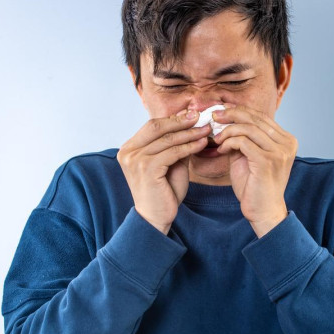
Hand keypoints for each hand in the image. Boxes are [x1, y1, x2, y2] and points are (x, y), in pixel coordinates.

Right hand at [116, 109, 210, 233]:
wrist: (156, 218)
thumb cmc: (163, 192)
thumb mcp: (170, 163)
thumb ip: (175, 145)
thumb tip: (190, 124)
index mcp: (129, 148)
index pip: (152, 126)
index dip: (173, 119)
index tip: (192, 115)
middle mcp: (128, 152)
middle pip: (156, 127)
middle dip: (180, 121)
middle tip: (200, 117)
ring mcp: (135, 160)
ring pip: (167, 139)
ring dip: (189, 133)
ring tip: (206, 130)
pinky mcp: (146, 168)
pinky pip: (172, 152)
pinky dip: (189, 146)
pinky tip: (201, 143)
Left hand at [212, 105, 297, 236]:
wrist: (263, 211)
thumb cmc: (255, 186)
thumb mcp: (250, 156)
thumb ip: (244, 138)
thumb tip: (226, 120)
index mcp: (286, 140)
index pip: (261, 116)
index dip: (239, 111)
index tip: (221, 112)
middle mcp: (287, 143)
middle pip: (255, 118)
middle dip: (231, 114)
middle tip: (214, 117)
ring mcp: (279, 152)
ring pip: (248, 128)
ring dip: (227, 131)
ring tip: (217, 140)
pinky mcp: (267, 161)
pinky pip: (243, 142)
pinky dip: (229, 142)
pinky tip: (222, 150)